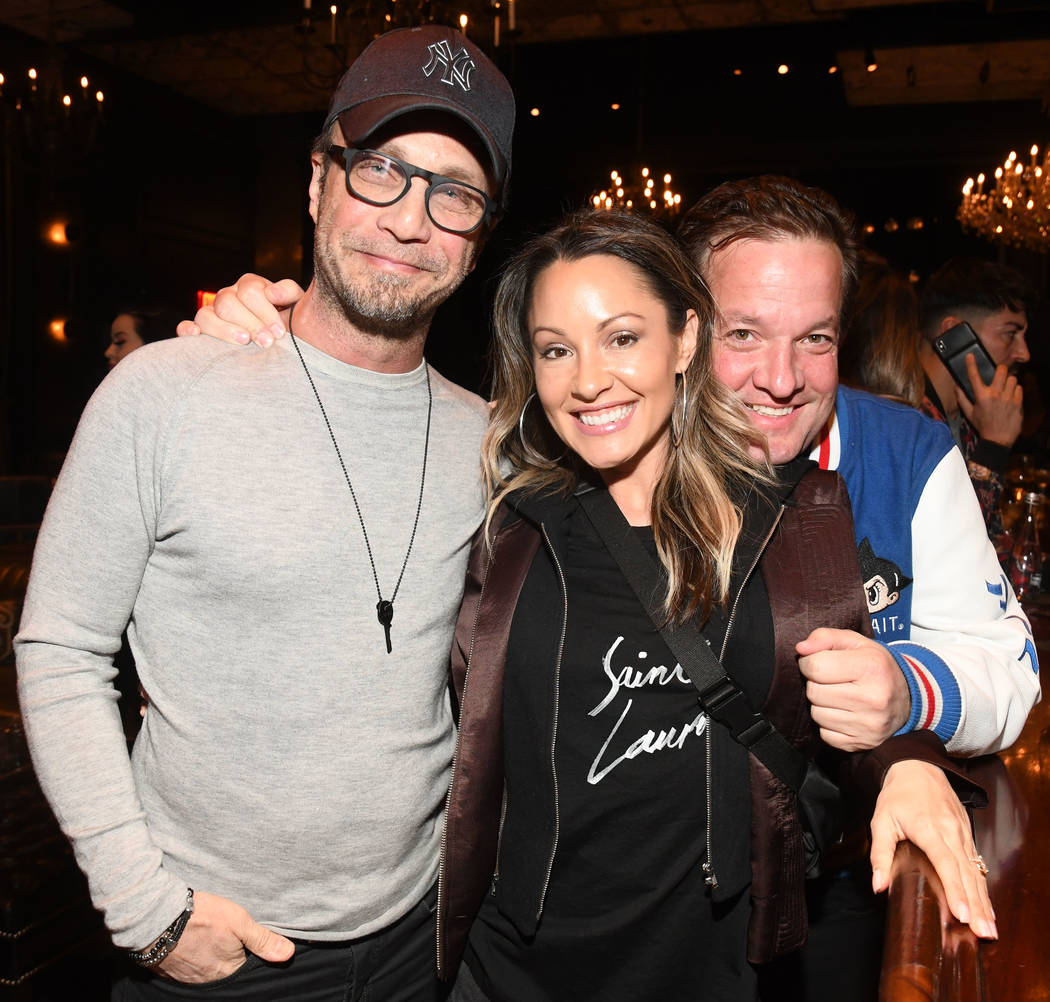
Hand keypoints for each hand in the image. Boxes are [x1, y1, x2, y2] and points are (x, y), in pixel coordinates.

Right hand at [154, 890, 294, 983]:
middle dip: (229, 954)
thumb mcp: (239, 921)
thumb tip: (288, 954)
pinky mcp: (173, 971)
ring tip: (209, 937)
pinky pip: (190, 969)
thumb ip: (263, 940)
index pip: (247, 966)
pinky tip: (194, 942)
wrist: (158, 918)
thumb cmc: (202, 917)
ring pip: (208, 968)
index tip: (245, 939)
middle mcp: (209, 980)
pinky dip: (194, 957)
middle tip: (223, 935)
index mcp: (228, 970)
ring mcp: (189, 978)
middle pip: (227, 968)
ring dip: (210, 955)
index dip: (249, 951)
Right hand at [175, 275, 305, 347]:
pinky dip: (187, 330)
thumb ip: (289, 293)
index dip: (264, 311)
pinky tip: (196, 335)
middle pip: (227, 303)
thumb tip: (272, 292)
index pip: (249, 290)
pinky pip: (185, 327)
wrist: (286, 344)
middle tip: (267, 342)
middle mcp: (228, 297)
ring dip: (224, 330)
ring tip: (244, 342)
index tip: (280, 332)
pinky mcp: (202, 332)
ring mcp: (213, 314)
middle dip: (250, 323)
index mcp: (249, 287)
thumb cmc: (291, 325)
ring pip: (206, 315)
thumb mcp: (297, 306)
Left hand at [797, 628, 910, 750]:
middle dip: (816, 683)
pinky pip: (825, 734)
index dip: (809, 662)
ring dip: (821, 704)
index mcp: (871, 668)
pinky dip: (828, 724)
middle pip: (813, 692)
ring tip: (840, 696)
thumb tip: (800, 648)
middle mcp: (873, 699)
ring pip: (816, 714)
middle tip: (832, 680)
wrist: (908, 699)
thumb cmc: (875, 666)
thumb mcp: (856, 643)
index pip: (815, 667)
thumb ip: (825, 637)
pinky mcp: (863, 743)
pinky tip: (844, 713)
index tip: (819, 662)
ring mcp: (869, 725)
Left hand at [870, 760, 996, 938]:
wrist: (917, 767)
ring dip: (983, 900)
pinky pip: (977, 864)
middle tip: (983, 932)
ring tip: (989, 928)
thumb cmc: (896, 796)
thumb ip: (880, 854)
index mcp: (928, 828)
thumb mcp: (880, 820)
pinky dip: (982, 887)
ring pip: (975, 871)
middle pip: (965, 873)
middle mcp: (950, 831)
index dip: (954, 889)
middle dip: (975, 905)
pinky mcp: (967, 833)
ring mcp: (962, 832)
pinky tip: (986, 907)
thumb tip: (878, 885)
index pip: (945, 863)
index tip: (962, 914)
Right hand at [956, 354, 1022, 447]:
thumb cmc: (983, 426)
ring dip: (1009, 381)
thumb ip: (962, 399)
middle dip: (1001, 369)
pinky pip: (1019, 388)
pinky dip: (1016, 390)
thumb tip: (956, 387)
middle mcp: (995, 395)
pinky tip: (1011, 396)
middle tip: (999, 373)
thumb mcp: (969, 413)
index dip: (970, 364)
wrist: (998, 439)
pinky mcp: (1018, 402)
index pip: (974, 376)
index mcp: (981, 397)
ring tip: (1006, 387)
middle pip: (1002, 370)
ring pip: (1012, 378)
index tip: (970, 355)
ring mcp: (1008, 398)